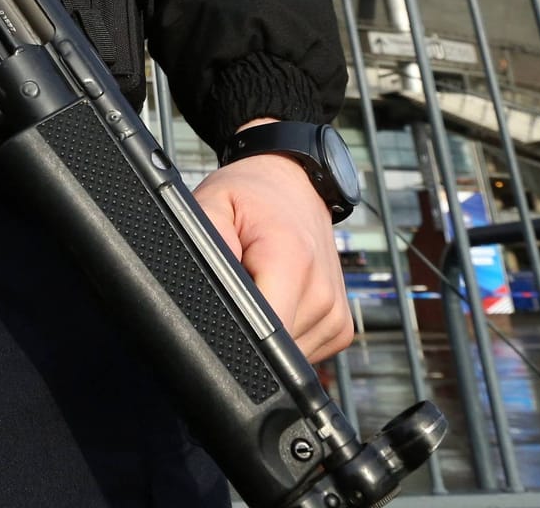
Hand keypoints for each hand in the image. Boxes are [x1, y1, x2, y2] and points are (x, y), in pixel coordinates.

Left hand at [194, 123, 351, 361]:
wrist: (292, 186)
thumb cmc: (249, 197)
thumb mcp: (210, 205)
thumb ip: (203, 247)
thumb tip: (199, 288)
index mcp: (290, 260)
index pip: (265, 332)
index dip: (234, 332)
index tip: (221, 314)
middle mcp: (321, 291)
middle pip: (272, 348)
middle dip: (245, 327)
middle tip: (237, 287)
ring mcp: (335, 312)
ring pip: (287, 353)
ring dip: (265, 329)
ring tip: (258, 285)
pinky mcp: (340, 326)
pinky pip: (304, 349)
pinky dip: (284, 331)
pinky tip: (276, 297)